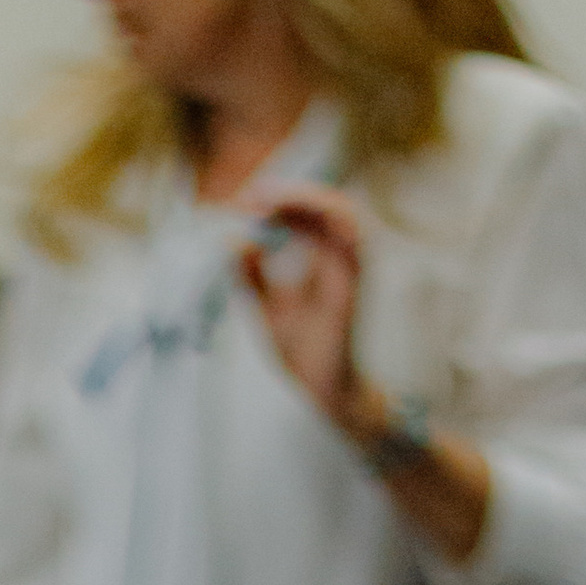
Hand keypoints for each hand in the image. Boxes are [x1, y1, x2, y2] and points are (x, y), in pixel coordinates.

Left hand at [238, 186, 367, 425]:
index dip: (277, 201)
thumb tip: (231, 242)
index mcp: (323, 260)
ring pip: (340, 211)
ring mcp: (351, 268)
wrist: (321, 391)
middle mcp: (341, 257)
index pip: (305, 214)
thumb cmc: (302, 353)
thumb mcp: (267, 308)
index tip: (243, 201)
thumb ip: (252, 277)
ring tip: (267, 199)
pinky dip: (324, 220)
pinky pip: (349, 239)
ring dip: (303, 198)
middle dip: (287, 192)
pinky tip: (292, 215)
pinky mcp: (354, 283)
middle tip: (250, 195)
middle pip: (323, 203)